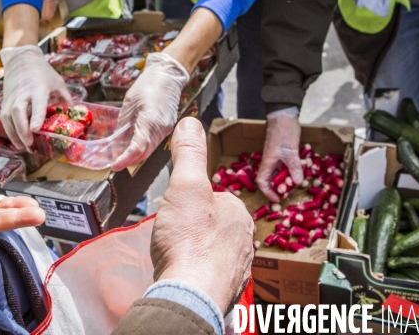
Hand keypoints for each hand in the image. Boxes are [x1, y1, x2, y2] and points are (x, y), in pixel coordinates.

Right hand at [0, 45, 71, 149]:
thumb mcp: (58, 82)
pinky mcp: (5, 101)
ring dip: (14, 133)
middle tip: (29, 143)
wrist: (20, 59)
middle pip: (17, 112)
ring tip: (23, 147)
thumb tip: (75, 115)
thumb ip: (66, 99)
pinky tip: (17, 140)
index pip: (36, 103)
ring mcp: (12, 97)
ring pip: (7, 116)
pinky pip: (4, 117)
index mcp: (38, 88)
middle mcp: (22, 93)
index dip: (36, 116)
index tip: (36, 129)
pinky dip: (9, 130)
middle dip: (21, 129)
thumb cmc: (42, 72)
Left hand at [111, 53, 190, 170]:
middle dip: (129, 160)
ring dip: (136, 154)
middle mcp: (161, 128)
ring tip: (122, 154)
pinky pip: (154, 142)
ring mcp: (166, 129)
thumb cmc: (149, 84)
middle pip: (144, 153)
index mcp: (150, 120)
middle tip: (116, 161)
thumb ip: (124, 122)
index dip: (125, 159)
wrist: (169, 75)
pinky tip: (134, 144)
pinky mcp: (168, 127)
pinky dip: (143, 146)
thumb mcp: (130, 101)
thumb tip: (117, 140)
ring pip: (150, 149)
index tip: (114, 165)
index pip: (137, 148)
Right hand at [150, 117, 253, 314]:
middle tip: (174, 235)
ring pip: (211, 250)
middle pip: (212, 225)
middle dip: (193, 228)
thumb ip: (190, 154)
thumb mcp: (186, 185)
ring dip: (194, 251)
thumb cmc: (189, 240)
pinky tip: (184, 274)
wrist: (191, 295)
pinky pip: (210, 273)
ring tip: (177, 255)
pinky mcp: (226, 289)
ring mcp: (237, 267)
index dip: (191, 202)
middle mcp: (244, 239)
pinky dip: (197, 272)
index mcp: (237, 213)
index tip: (178, 212)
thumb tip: (191, 122)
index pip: (214, 198)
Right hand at [257, 107, 303, 202]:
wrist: (284, 114)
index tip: (278, 199)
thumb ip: (294, 167)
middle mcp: (269, 161)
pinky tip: (299, 171)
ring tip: (296, 183)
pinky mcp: (281, 152)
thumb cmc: (284, 131)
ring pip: (278, 173)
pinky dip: (290, 171)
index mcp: (267, 162)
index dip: (268, 192)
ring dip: (286, 180)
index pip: (262, 182)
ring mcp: (275, 157)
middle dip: (279, 188)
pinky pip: (283, 166)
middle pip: (270, 180)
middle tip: (291, 192)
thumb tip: (298, 183)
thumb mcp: (291, 150)